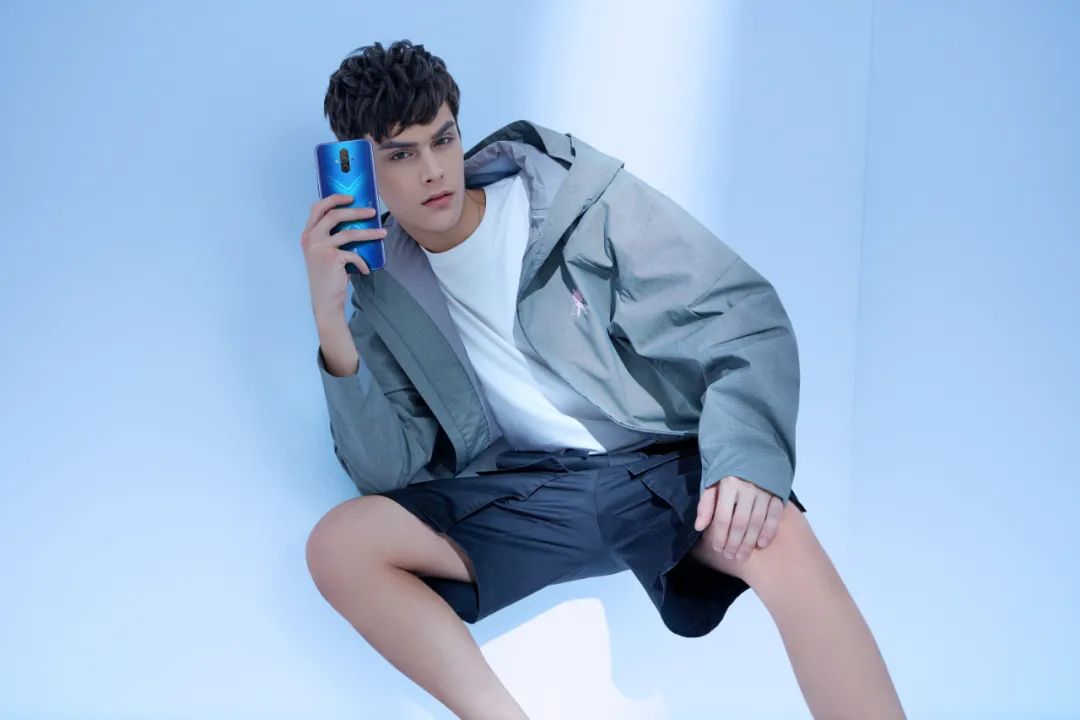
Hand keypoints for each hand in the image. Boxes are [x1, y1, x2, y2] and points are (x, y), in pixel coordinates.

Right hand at [300, 193, 387, 317]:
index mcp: (307, 235)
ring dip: (369, 233)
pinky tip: (365, 270)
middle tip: (372, 212)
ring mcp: (320, 248)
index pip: (317, 208)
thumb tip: (355, 221)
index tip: (350, 197)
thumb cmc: (327, 276)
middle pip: (335, 215)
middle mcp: (311, 239)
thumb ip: (330, 237)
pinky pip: (354, 254)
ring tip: (382, 233)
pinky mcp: (332, 258)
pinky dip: (362, 262)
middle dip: (356, 211)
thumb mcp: (323, 253)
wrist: (325, 300)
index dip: (334, 199)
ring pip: (349, 233)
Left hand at [693, 475, 783, 562]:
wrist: (754, 452)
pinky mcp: (778, 493)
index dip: (720, 535)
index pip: (724, 516)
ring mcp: (765, 491)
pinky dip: (769, 531)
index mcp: (729, 485)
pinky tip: (762, 544)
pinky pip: (775, 516)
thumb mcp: (713, 483)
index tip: (718, 548)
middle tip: (731, 557)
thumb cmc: (729, 472)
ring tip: (743, 556)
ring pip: (758, 522)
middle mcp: (748, 488)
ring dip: (750, 542)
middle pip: (741, 522)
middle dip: (734, 543)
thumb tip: (699, 527)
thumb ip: (706, 505)